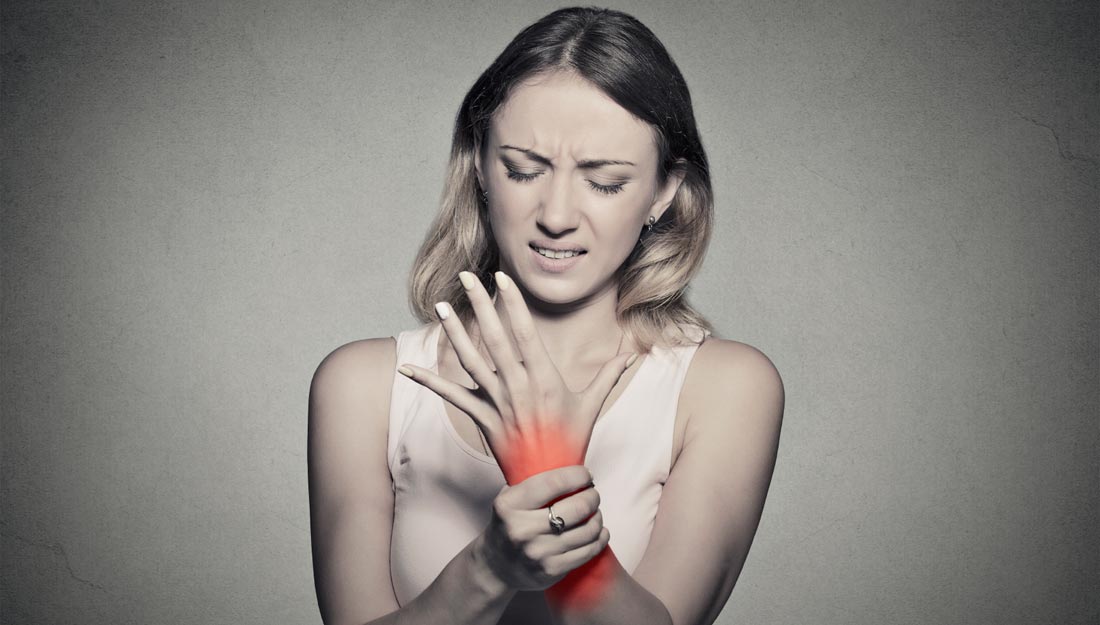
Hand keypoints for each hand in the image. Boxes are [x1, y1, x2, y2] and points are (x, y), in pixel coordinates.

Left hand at [399, 270, 635, 482]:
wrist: (549, 484)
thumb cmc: (571, 443)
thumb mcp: (591, 407)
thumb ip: (608, 376)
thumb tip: (632, 354)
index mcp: (545, 378)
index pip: (526, 332)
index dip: (512, 304)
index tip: (501, 279)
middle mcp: (519, 386)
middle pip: (495, 338)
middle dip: (480, 305)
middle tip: (467, 277)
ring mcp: (498, 403)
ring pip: (471, 361)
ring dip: (454, 333)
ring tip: (442, 306)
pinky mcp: (482, 420)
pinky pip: (452, 397)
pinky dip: (429, 382)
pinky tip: (408, 369)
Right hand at [475, 465, 609, 591]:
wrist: (495, 565)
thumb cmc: (509, 523)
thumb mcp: (509, 498)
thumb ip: (532, 481)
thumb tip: (567, 462)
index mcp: (510, 505)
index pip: (554, 483)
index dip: (577, 476)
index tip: (586, 475)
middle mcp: (522, 529)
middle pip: (577, 507)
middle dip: (592, 497)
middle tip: (592, 494)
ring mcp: (538, 552)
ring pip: (587, 530)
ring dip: (597, 517)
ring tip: (595, 512)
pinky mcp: (551, 570)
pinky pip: (587, 551)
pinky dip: (600, 538)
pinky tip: (600, 531)